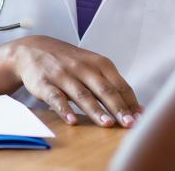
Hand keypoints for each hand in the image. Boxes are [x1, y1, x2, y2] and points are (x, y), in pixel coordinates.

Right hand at [8, 36, 142, 126]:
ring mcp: (64, 75)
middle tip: (130, 124)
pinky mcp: (45, 83)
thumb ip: (112, 85)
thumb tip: (136, 108)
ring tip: (107, 124)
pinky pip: (56, 97)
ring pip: (83, 95)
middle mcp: (84, 67)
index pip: (120, 85)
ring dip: (96, 110)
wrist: (34, 49)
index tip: (141, 119)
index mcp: (100, 63)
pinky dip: (65, 109)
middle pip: (105, 90)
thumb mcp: (93, 67)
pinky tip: (72, 121)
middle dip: (119, 108)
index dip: (131, 103)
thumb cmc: (70, 62)